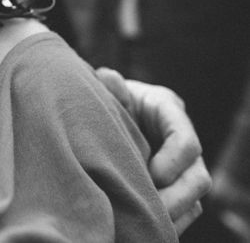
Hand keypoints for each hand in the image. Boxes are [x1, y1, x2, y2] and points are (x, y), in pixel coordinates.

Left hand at [96, 67, 211, 234]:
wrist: (103, 110)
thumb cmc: (106, 96)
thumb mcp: (108, 87)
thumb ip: (110, 85)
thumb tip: (109, 79)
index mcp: (168, 110)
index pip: (185, 140)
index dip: (173, 161)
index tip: (151, 174)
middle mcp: (181, 140)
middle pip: (198, 178)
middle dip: (176, 197)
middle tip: (151, 209)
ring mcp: (181, 166)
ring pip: (193, 199)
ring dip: (172, 213)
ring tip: (145, 218)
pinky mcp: (174, 187)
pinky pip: (182, 212)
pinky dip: (167, 220)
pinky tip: (144, 222)